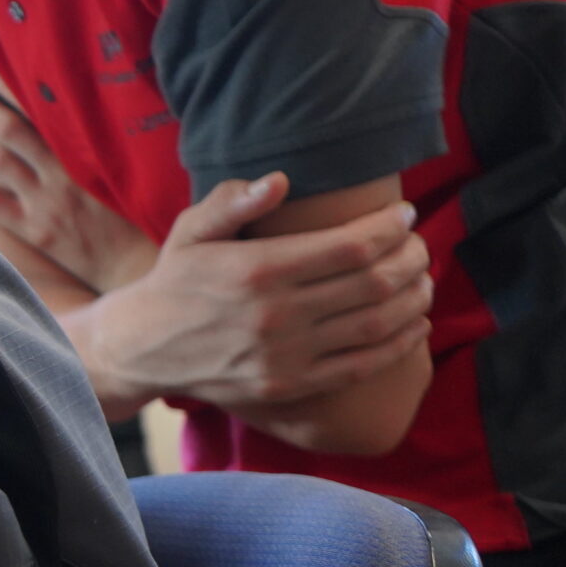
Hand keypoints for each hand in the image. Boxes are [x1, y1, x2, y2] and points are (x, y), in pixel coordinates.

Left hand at [0, 71, 154, 292]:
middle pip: (9, 130)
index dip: (10, 87)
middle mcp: (63, 176)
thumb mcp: (122, 163)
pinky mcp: (35, 231)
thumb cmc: (132, 206)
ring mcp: (45, 204)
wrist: (135, 261)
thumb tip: (65, 98)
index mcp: (87, 153)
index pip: (42, 111)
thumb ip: (96, 134)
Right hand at [77, 173, 432, 417]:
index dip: (389, 229)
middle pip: (373, 282)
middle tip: (420, 245)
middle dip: (411, 258)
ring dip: (413, 298)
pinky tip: (415, 323)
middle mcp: (276, 314)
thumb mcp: (190, 232)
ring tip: (423, 279)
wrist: (142, 348)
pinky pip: (362, 366)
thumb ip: (231, 202)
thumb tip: (280, 180)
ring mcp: (286, 355)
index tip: (405, 216)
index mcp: (257, 270)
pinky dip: (400, 344)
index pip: (349, 246)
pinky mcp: (291, 386)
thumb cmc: (174, 281)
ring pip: (376, 323)